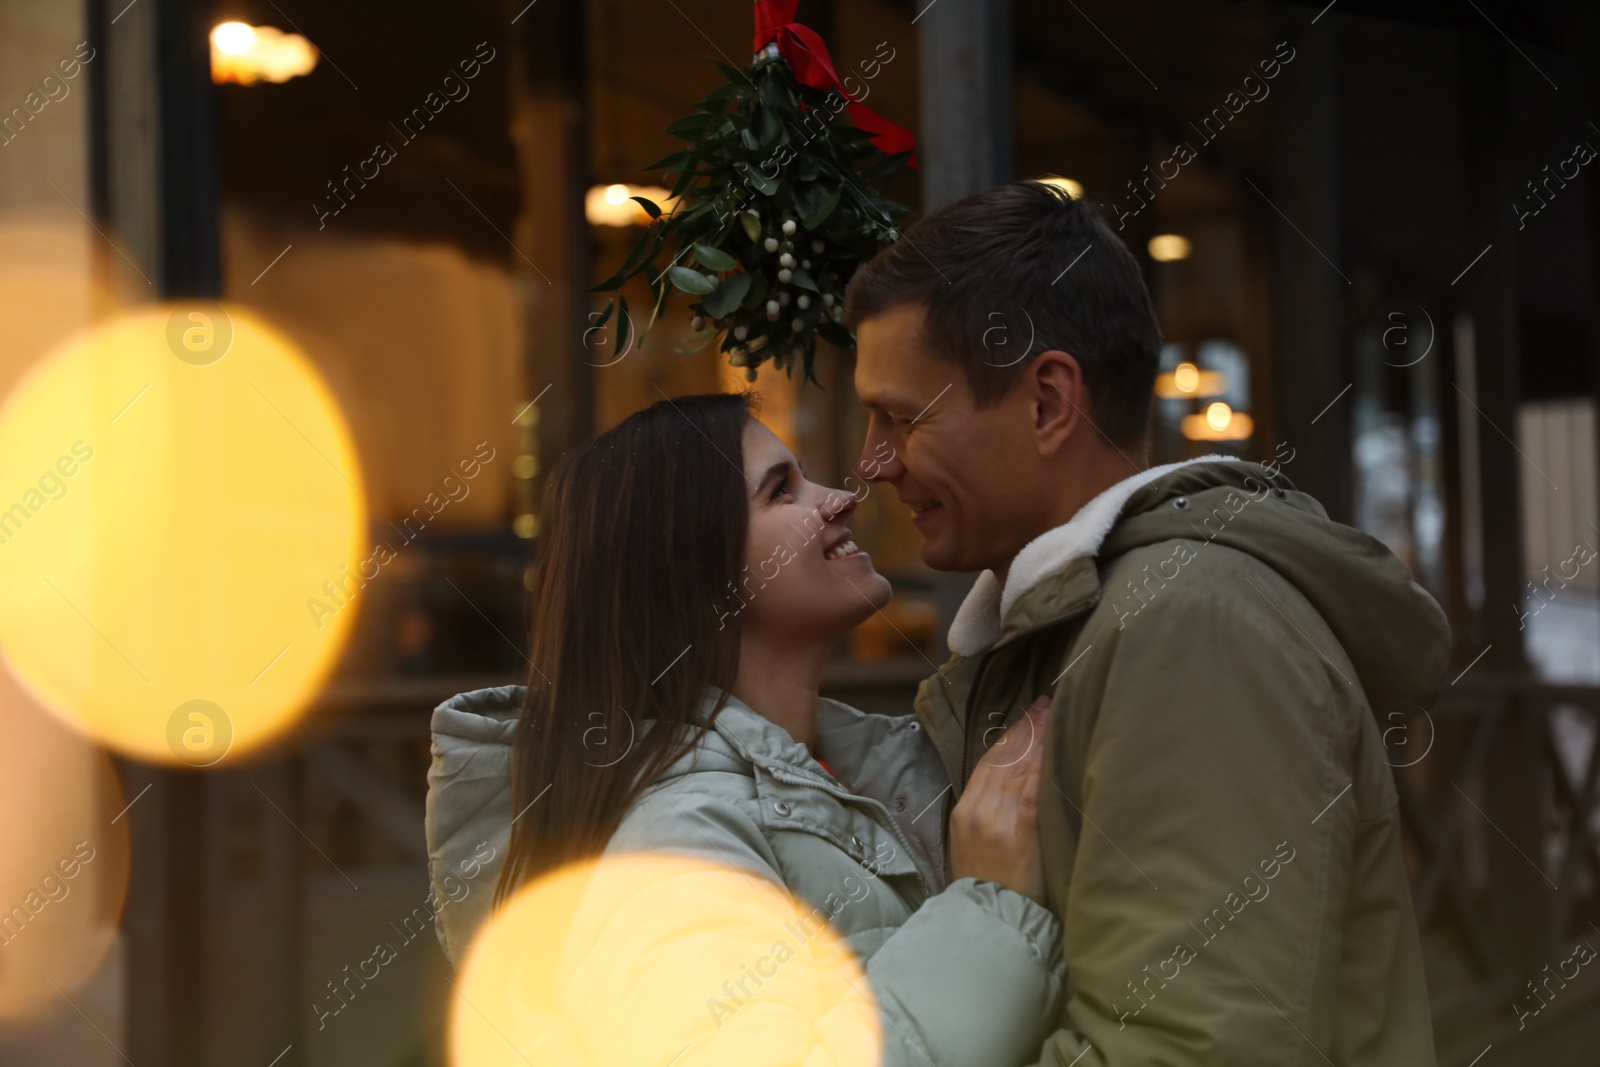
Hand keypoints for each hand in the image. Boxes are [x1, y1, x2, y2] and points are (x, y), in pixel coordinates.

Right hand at [948, 696, 1049, 904]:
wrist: (987, 917)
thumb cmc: (983, 884)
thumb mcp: (970, 845)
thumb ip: (985, 814)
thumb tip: (1009, 785)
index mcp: (964, 811)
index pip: (987, 762)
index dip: (1007, 735)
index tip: (1024, 715)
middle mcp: (979, 810)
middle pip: (1004, 758)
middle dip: (1025, 728)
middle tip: (1044, 703)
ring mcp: (999, 819)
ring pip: (1019, 768)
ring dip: (1037, 738)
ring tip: (1052, 714)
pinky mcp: (1021, 831)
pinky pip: (1033, 789)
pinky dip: (1042, 765)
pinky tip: (1052, 746)